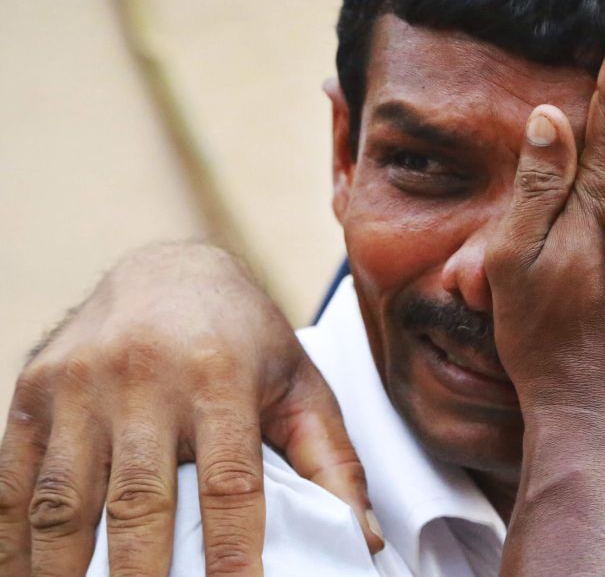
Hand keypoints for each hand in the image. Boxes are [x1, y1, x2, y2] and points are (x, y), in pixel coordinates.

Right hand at [0, 242, 382, 576]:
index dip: (233, 555)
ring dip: (66, 572)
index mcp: (222, 375)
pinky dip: (14, 542)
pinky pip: (14, 479)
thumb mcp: (300, 386)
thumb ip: (331, 460)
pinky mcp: (36, 390)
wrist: (168, 269)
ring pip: (63, 501)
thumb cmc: (243, 335)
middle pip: (139, 503)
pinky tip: (29, 576)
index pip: (230, 486)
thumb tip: (358, 538)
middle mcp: (145, 376)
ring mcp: (81, 383)